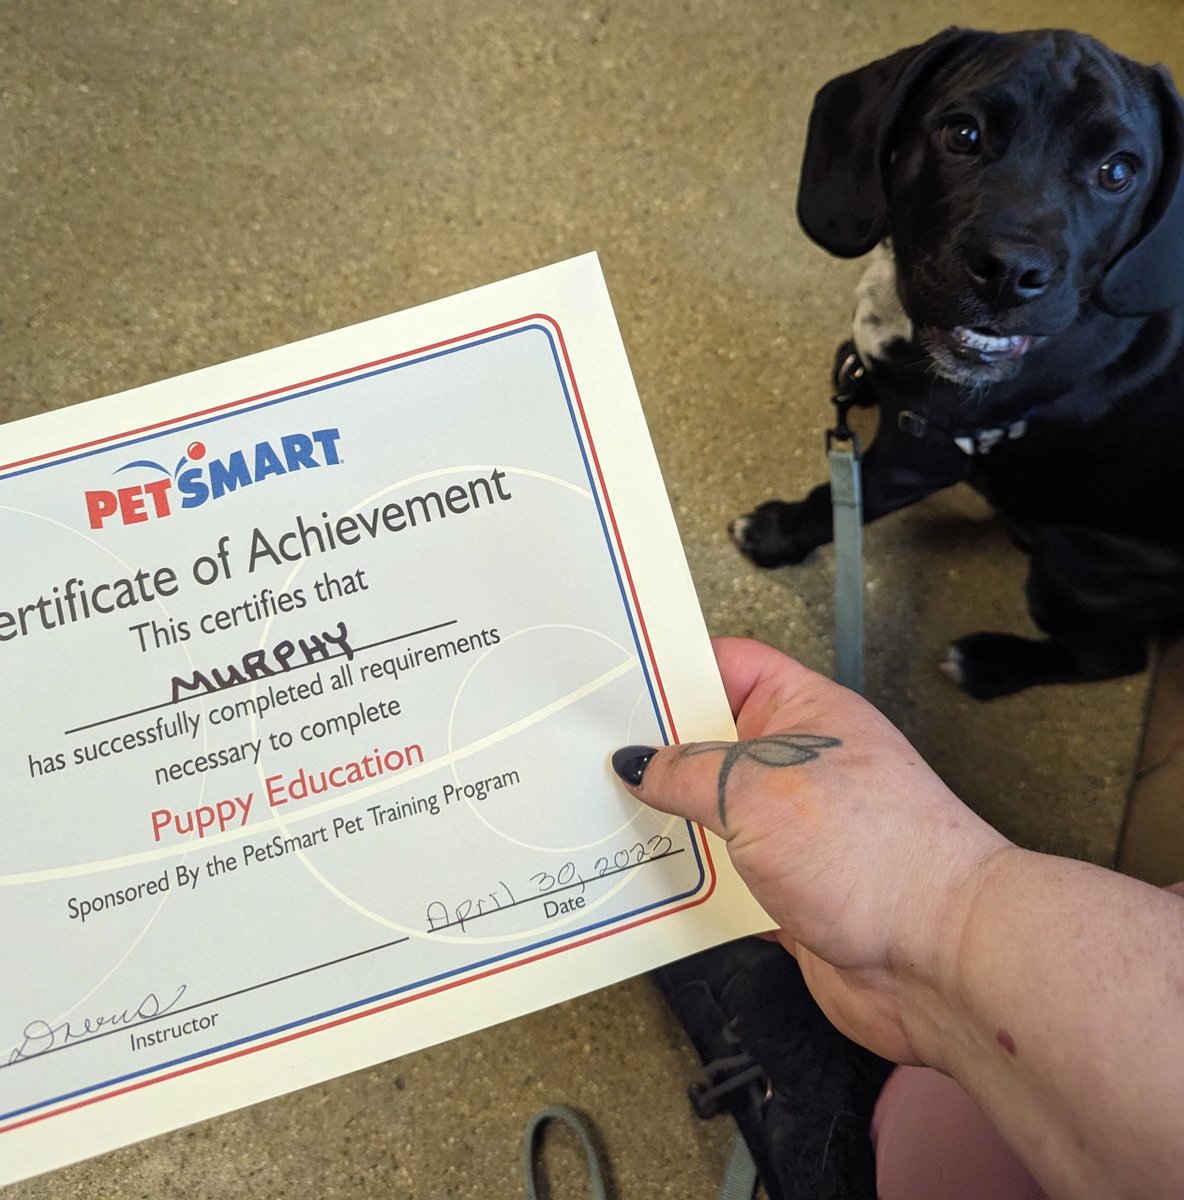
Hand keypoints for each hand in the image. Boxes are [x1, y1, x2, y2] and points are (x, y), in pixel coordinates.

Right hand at [614, 637, 1008, 1065]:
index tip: (614, 679)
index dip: (671, 667)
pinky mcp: (786, 889)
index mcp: (802, 713)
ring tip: (604, 818)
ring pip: (709, 813)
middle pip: (709, 744)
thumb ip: (689, 772)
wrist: (941, 961)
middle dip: (655, 753)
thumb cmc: (878, 856)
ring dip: (666, 821)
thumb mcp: (759, 790)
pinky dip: (686, 879)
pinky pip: (720, 874)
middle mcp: (797, 764)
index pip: (727, 666)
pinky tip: (643, 882)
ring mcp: (793, 828)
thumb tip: (641, 763)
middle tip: (590, 757)